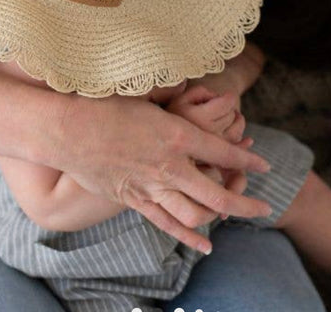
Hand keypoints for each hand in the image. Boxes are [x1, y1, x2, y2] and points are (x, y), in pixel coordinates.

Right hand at [57, 93, 271, 253]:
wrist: (66, 129)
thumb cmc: (103, 103)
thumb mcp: (144, 94)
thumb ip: (172, 94)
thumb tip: (189, 87)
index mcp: (176, 134)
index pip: (224, 152)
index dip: (249, 160)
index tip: (264, 164)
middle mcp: (169, 165)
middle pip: (218, 193)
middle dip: (247, 202)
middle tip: (264, 208)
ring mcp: (151, 186)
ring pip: (196, 214)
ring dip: (220, 218)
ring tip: (233, 215)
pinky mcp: (134, 200)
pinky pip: (168, 225)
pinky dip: (189, 237)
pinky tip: (206, 244)